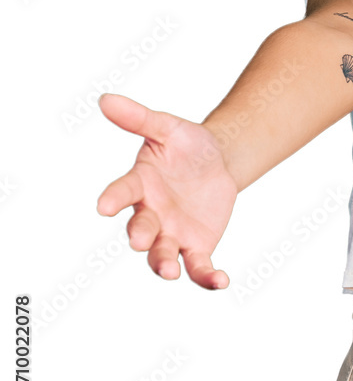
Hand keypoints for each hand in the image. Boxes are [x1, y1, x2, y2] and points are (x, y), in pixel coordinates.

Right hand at [95, 93, 237, 289]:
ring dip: (164, 265)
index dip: (113, 198)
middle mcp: (151, 214)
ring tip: (170, 272)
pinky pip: (198, 267)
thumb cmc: (187, 144)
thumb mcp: (168, 128)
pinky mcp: (196, 246)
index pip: (122, 191)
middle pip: (141, 229)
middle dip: (139, 236)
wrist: (219, 161)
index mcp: (140, 184)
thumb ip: (140, 118)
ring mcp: (172, 233)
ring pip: (163, 255)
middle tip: (139, 241)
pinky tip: (221, 281)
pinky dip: (207, 277)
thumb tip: (106, 98)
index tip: (103, 206)